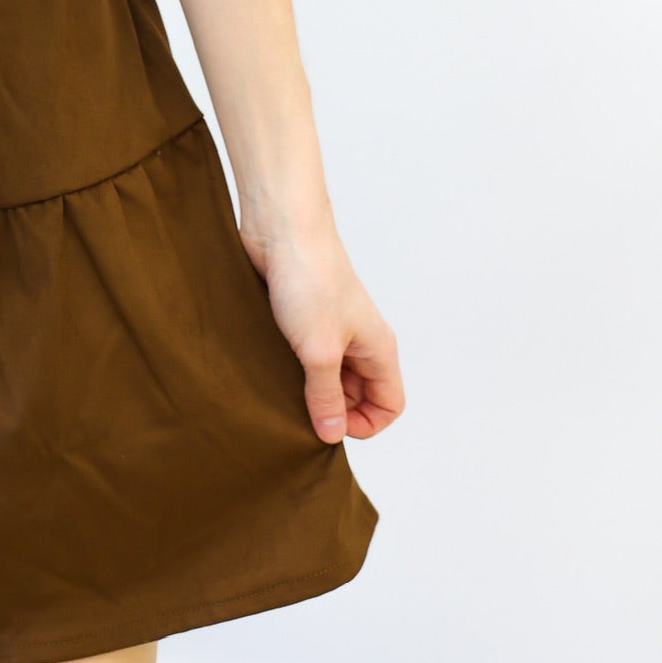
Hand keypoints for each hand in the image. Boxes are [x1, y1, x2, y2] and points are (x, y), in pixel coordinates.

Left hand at [237, 215, 404, 444]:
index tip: (329, 426)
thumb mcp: (319, 350)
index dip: (365, 424)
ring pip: (330, 377)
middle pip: (359, 395)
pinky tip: (272, 371)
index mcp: (377, 348)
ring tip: (283, 392)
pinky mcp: (303, 319)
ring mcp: (331, 329)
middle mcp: (359, 341)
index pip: (390, 404)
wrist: (281, 229)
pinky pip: (306, 358)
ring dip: (310, 390)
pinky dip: (293, 370)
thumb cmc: (309, 279)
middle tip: (299, 412)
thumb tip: (332, 433)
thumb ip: (326, 395)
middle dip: (334, 410)